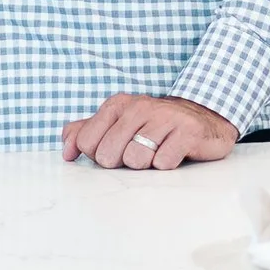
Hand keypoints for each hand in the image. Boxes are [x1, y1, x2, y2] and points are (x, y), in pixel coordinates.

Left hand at [62, 92, 237, 171]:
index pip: (87, 143)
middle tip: (139, 152)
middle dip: (122, 162)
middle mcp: (139, 107)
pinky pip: (164, 163)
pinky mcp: (187, 132)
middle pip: (109, 156)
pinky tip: (173, 153)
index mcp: (117, 104)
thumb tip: (66, 152)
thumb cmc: (154, 126)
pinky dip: (167, 164)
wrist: (203, 118)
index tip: (118, 148)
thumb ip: (85, 132)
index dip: (100, 155)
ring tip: (157, 152)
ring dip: (146, 165)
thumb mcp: (117, 123)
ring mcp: (165, 118)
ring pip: (136, 160)